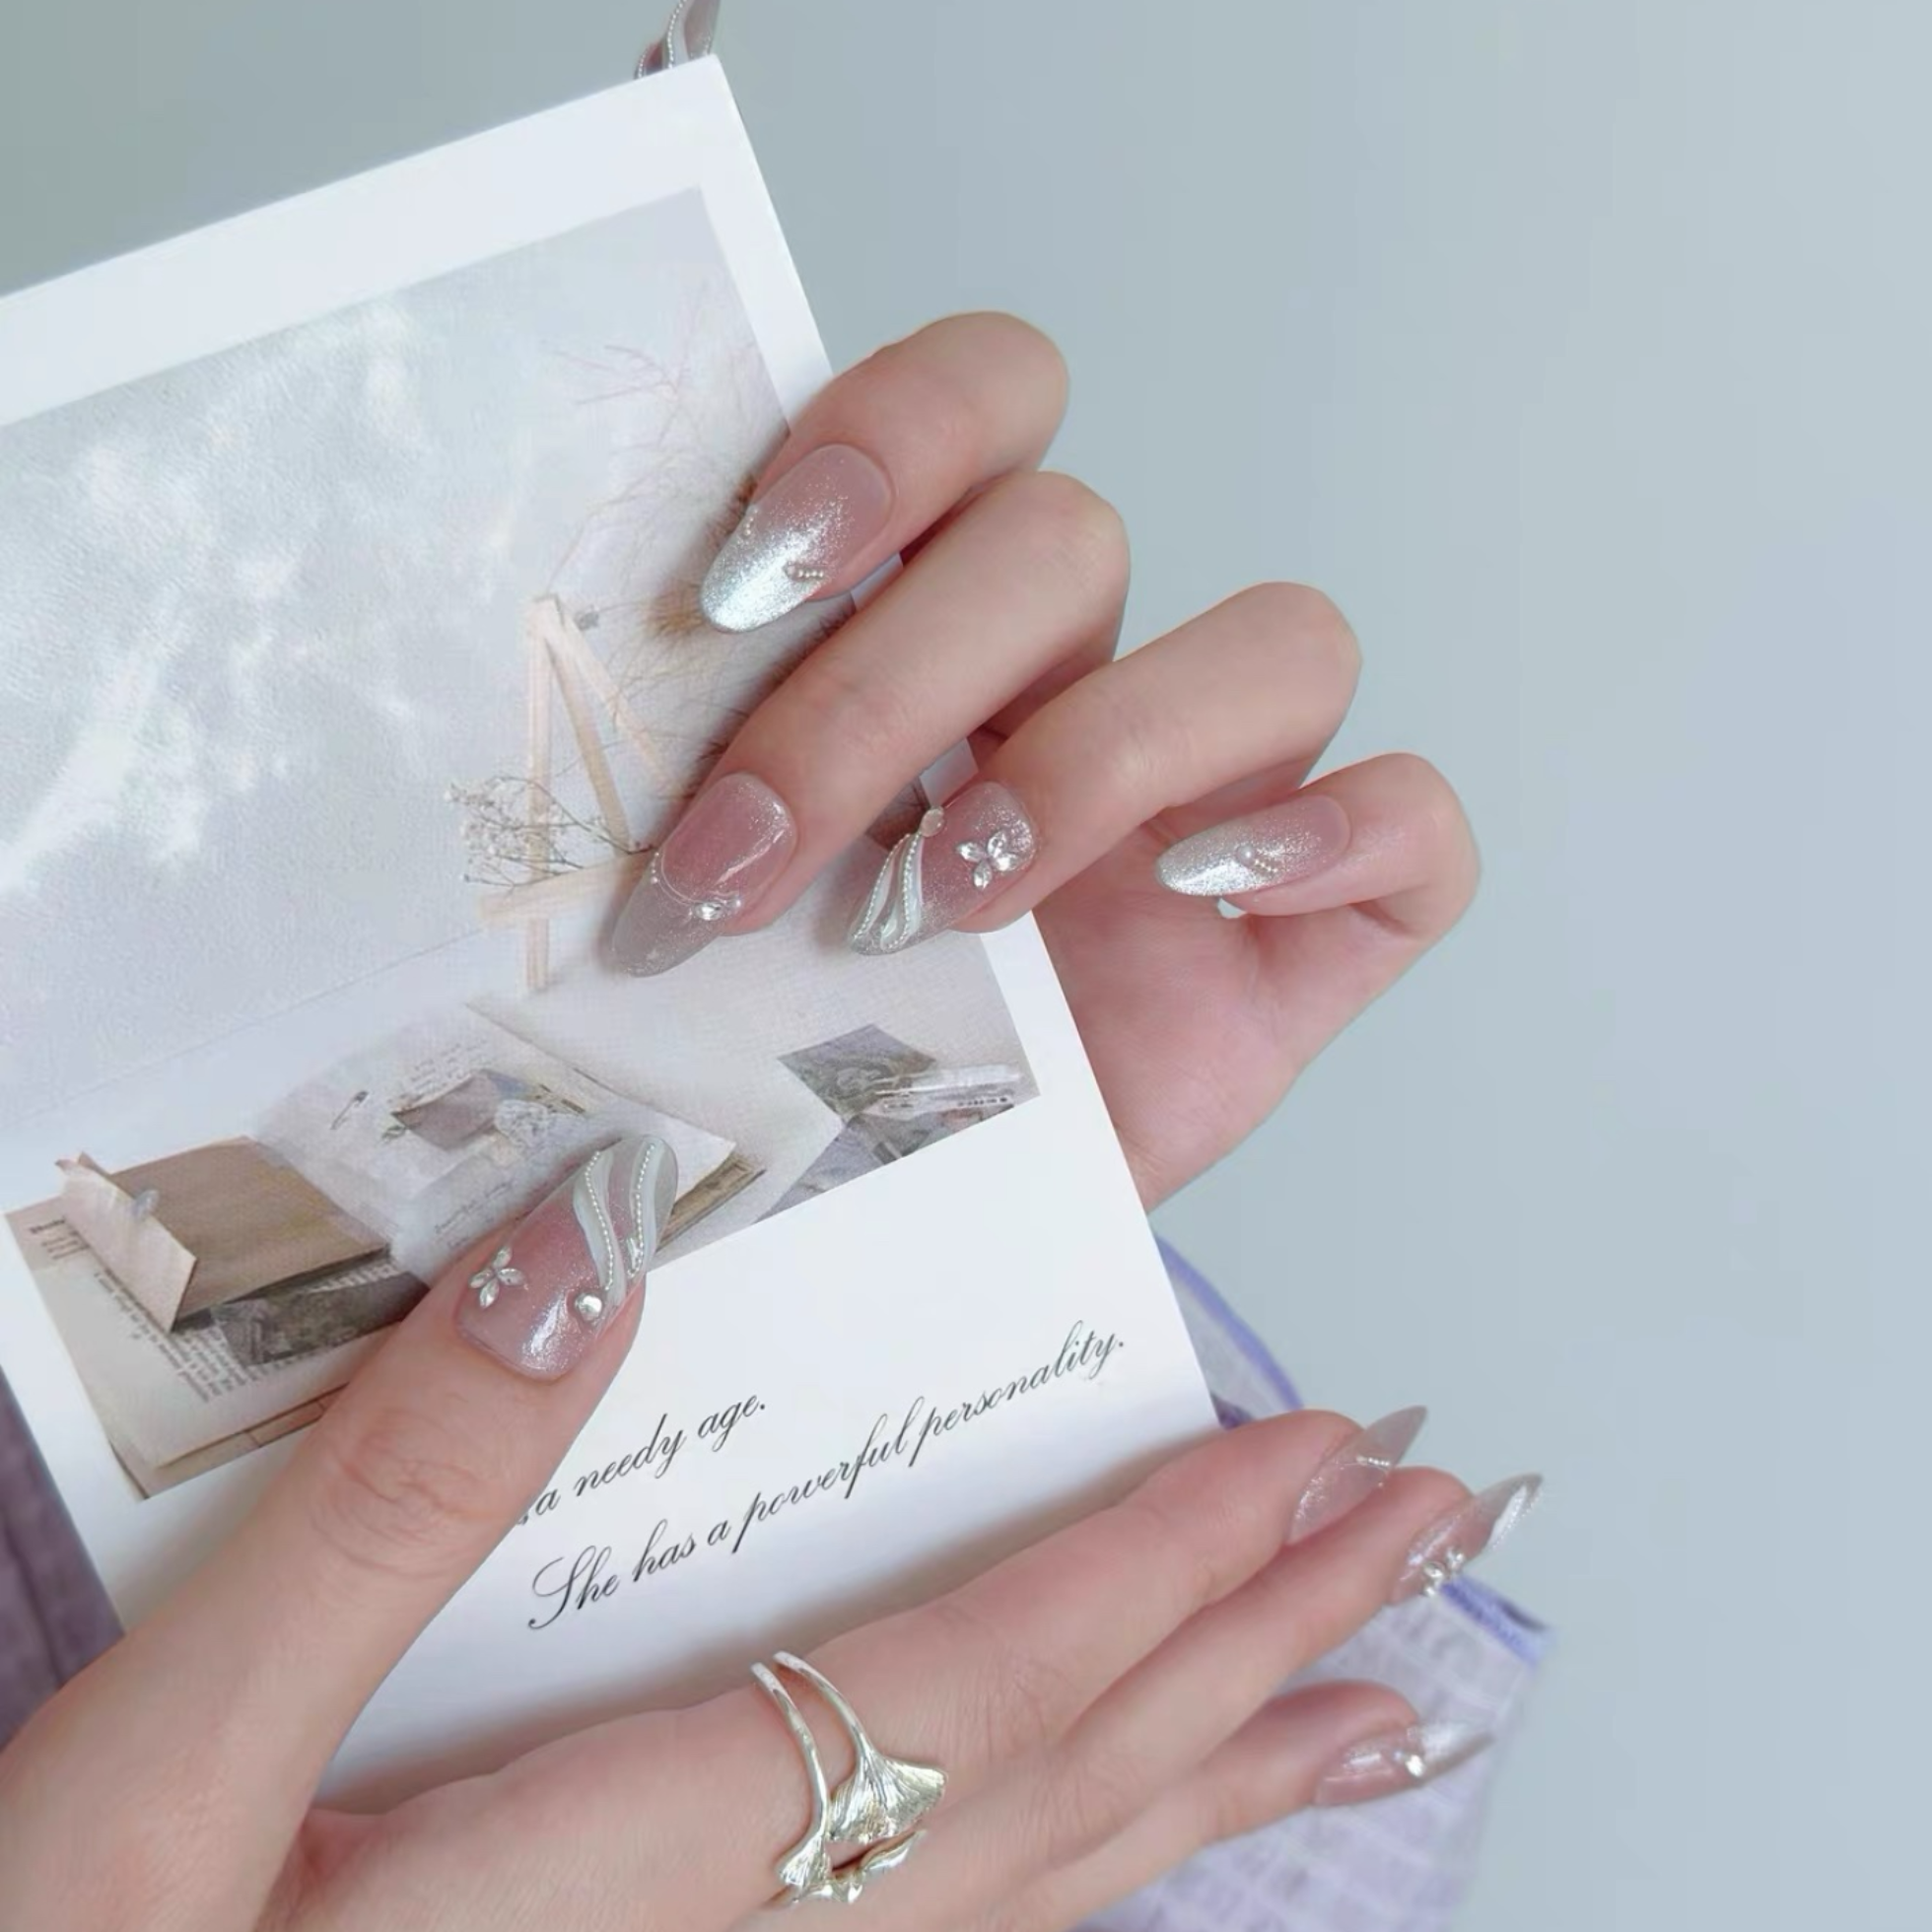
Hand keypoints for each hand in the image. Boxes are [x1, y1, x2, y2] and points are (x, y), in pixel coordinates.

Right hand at [0, 1157, 1495, 1931]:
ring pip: (1046, 1894)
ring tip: (1377, 1709)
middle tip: (1423, 1543)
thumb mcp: (151, 1778)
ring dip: (1219, 1770)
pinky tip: (1131, 1835)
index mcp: (619, 1872)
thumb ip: (380, 1513)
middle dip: (1262, 1646)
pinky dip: (1093, 1873)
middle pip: (1062, 1789)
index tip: (1302, 1458)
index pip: (971, 1687)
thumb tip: (580, 1250)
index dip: (1154, 1564)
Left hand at [611, 313, 1477, 1202]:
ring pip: (1281, 640)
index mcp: (945, 631)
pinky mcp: (1322, 940)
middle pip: (1074, 538)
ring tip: (956, 906)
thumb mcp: (721, 918)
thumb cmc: (801, 1075)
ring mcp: (1227, 804)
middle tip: (756, 860)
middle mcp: (1096, 685)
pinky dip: (1343, 837)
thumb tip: (555, 777)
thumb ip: (679, 808)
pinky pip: (1422, 827)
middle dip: (892, 694)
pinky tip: (1210, 901)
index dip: (888, 437)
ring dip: (1103, 760)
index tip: (737, 592)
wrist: (901, 1242)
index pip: (982, 402)